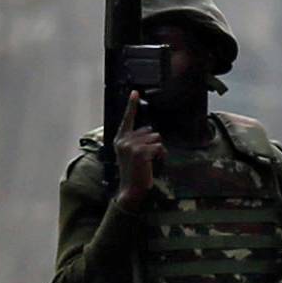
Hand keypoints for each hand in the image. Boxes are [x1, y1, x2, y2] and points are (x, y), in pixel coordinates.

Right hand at [114, 92, 163, 209]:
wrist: (129, 190)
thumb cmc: (132, 172)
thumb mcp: (129, 154)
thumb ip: (135, 141)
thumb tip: (150, 131)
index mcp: (120, 139)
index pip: (127, 119)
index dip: (131, 105)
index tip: (134, 92)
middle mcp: (123, 140)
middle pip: (149, 131)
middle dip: (152, 143)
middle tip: (146, 158)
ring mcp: (131, 146)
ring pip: (156, 138)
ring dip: (157, 150)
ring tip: (150, 161)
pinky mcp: (140, 152)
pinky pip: (159, 147)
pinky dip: (161, 155)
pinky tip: (153, 163)